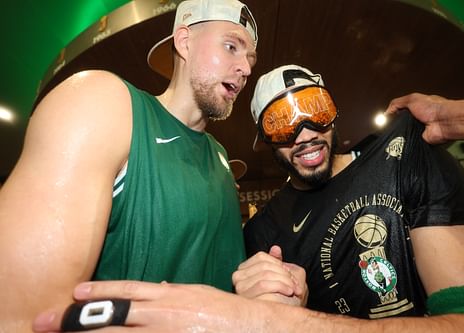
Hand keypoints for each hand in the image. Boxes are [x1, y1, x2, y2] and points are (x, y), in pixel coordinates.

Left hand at [32, 281, 260, 332]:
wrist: (247, 325)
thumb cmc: (222, 309)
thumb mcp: (195, 292)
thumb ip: (171, 292)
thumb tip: (155, 288)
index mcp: (167, 296)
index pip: (126, 290)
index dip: (99, 292)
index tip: (76, 292)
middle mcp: (160, 313)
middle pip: (111, 315)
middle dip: (77, 319)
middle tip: (48, 321)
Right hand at [233, 245, 307, 305]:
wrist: (283, 323)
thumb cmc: (282, 301)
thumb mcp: (282, 278)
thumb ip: (277, 263)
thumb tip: (276, 249)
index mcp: (246, 271)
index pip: (261, 257)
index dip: (279, 264)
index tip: (291, 274)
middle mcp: (238, 278)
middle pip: (264, 264)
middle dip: (284, 273)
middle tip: (296, 284)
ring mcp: (240, 288)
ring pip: (265, 273)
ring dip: (285, 281)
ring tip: (294, 289)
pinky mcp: (244, 297)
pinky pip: (263, 284)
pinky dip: (280, 286)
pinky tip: (289, 292)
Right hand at [385, 93, 446, 143]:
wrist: (444, 122)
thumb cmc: (433, 108)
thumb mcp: (411, 98)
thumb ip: (397, 103)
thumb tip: (387, 112)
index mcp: (417, 108)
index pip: (400, 112)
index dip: (392, 114)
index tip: (386, 118)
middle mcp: (418, 119)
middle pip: (400, 123)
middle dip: (394, 124)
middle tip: (389, 125)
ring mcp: (418, 130)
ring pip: (402, 133)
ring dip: (399, 132)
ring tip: (396, 131)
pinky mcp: (419, 140)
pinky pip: (407, 142)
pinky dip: (404, 140)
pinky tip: (402, 138)